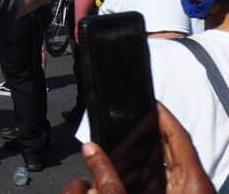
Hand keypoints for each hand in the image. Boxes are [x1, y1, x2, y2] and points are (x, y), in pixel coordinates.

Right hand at [62, 103, 213, 193]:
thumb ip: (109, 181)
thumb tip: (91, 150)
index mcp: (194, 185)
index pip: (179, 138)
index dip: (162, 116)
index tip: (147, 100)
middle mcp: (194, 190)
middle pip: (172, 154)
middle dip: (146, 139)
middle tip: (123, 125)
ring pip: (168, 172)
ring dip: (143, 162)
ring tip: (119, 152)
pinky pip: (164, 187)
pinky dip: (146, 180)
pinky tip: (124, 180)